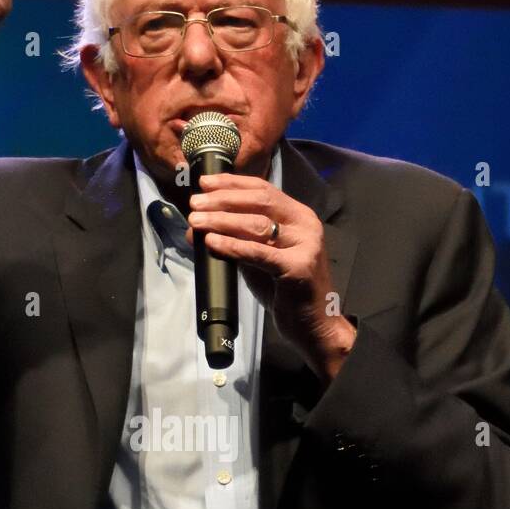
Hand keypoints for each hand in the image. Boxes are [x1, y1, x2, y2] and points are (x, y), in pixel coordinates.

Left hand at [187, 173, 356, 380]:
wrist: (315, 326)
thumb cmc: (286, 292)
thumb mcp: (259, 259)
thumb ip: (237, 241)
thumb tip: (199, 229)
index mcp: (299, 216)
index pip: (263, 189)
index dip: (232, 183)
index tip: (204, 182)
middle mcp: (306, 225)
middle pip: (259, 201)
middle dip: (222, 200)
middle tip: (195, 204)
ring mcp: (305, 245)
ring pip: (257, 224)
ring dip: (221, 220)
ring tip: (196, 221)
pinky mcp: (298, 268)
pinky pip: (259, 253)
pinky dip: (232, 246)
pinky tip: (212, 242)